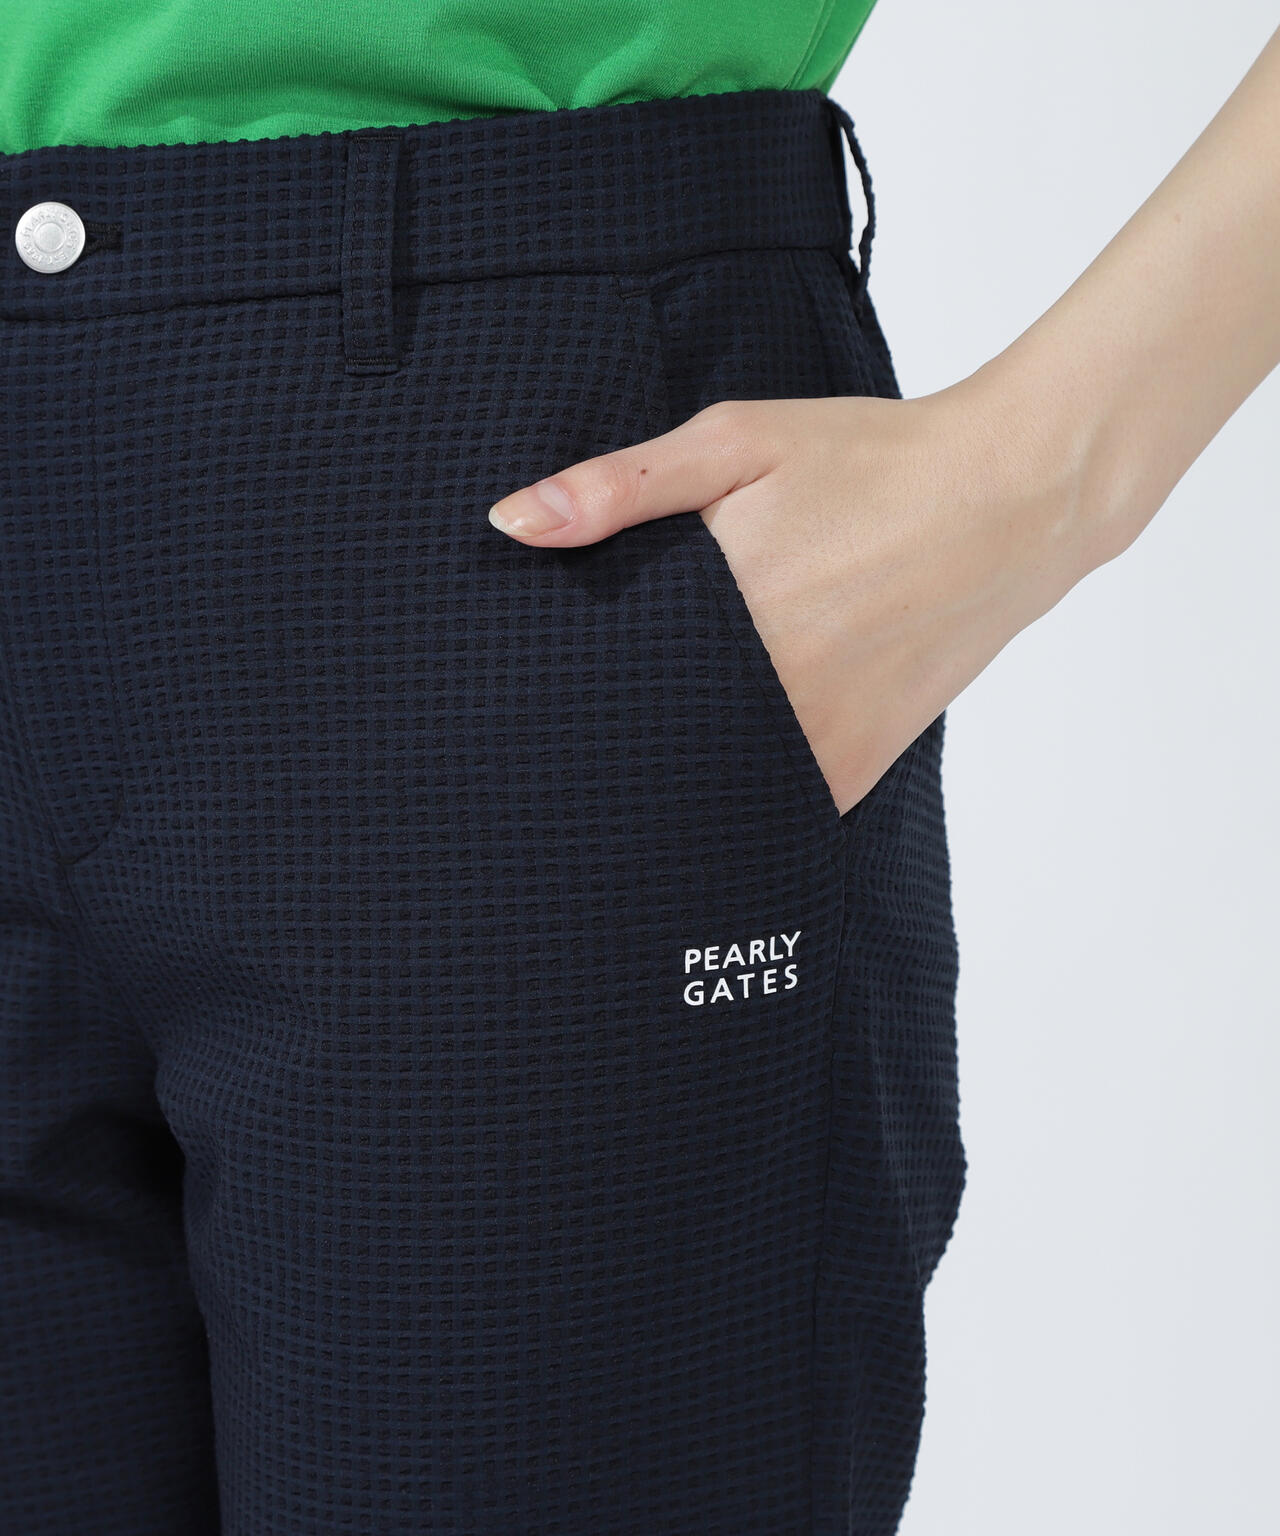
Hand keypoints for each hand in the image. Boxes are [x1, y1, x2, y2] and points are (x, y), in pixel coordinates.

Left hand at [486, 382, 1093, 815]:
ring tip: (636, 752)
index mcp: (727, 614)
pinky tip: (713, 760)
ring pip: (708, 788)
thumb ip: (622, 487)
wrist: (1011, 496)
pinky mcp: (858, 765)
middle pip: (650, 747)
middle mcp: (772, 692)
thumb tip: (512, 523)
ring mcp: (820, 741)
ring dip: (671, 773)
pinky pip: (775, 804)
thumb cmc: (871, 459)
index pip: (605, 688)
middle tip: (567, 736)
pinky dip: (739, 792)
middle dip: (608, 741)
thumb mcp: (739, 441)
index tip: (529, 704)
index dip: (563, 699)